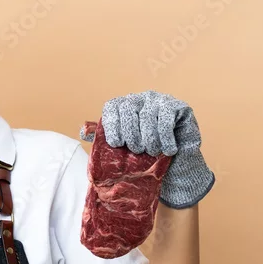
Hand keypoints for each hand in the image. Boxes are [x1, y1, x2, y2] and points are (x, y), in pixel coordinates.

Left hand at [90, 90, 214, 208]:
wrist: (176, 165)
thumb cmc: (145, 156)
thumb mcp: (121, 149)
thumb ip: (103, 138)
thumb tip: (83, 130)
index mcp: (124, 105)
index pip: (112, 107)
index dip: (112, 125)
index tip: (117, 143)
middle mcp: (141, 98)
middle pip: (129, 109)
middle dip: (131, 134)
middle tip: (137, 151)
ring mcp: (160, 100)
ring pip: (148, 115)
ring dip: (149, 139)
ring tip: (153, 152)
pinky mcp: (179, 106)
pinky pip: (166, 118)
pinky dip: (165, 138)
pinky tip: (168, 150)